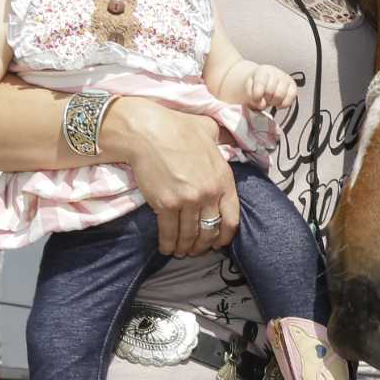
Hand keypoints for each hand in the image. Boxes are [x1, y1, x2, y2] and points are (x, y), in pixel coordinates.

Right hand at [101, 97, 238, 257]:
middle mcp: (209, 193)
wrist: (148, 132)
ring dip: (185, 247)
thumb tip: (225, 141)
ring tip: (181, 251)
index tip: (218, 242)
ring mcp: (188, 201)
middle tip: (196, 249)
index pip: (231, 218)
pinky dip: (168, 244)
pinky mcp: (166, 205)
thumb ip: (221, 142)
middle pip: (210, 230)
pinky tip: (166, 248)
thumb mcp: (210, 130)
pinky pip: (169, 233)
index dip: (225, 236)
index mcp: (223, 179)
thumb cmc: (178, 127)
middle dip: (203, 245)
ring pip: (190, 235)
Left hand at [243, 64, 298, 113]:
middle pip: (270, 92)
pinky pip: (289, 100)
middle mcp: (276, 73)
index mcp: (262, 71)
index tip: (255, 99)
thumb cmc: (254, 86)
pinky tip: (277, 103)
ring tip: (270, 100)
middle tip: (263, 98)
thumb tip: (262, 104)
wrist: (262, 81)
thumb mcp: (248, 89)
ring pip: (280, 96)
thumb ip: (252, 97)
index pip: (260, 84)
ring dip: (273, 102)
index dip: (256, 95)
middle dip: (265, 99)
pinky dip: (282, 105)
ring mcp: (286, 79)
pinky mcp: (293, 87)